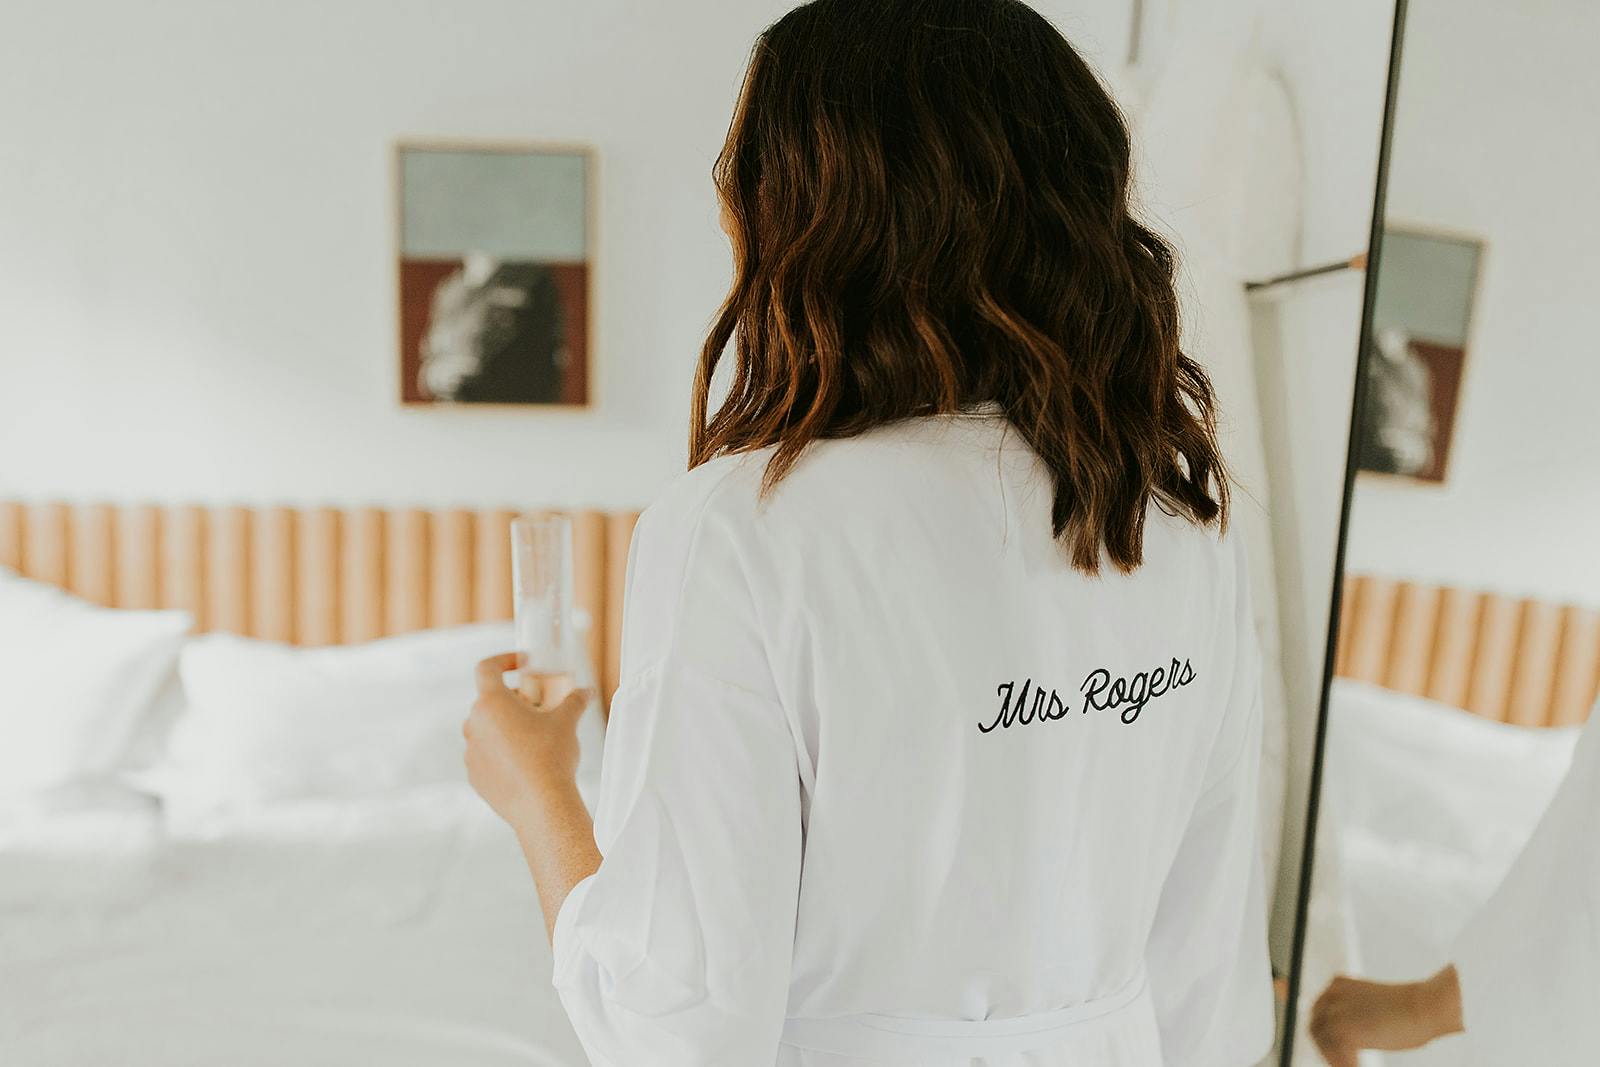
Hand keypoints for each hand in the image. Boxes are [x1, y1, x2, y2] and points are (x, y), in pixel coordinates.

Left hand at [463, 653, 592, 825]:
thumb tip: (586, 692)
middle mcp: (474, 724)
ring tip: (534, 737)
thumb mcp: (567, 722)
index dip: (504, 661)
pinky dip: (501, 752)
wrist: (542, 804)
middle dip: (512, 699)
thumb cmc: (552, 756)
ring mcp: (471, 752)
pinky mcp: (475, 775)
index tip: (523, 665)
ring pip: (486, 729)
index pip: (486, 668)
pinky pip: (485, 755)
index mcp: (491, 703)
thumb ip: (575, 701)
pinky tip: (525, 762)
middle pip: (489, 700)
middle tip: (538, 705)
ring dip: (505, 727)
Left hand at [1310, 967, 1462, 1065]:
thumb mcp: (1373, 1006)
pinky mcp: (1342, 1030)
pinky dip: (1345, 1065)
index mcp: (1338, 985)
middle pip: (1315, 1028)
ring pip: (1323, 1044)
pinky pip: (1335, 1056)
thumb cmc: (1409, 1010)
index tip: (1333, 1051)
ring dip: (1334, 1058)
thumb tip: (1347, 1038)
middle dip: (1325, 1048)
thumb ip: (1355, 1014)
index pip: (1319, 1013)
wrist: (1425, 1006)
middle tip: (1340, 1063)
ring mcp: (1335, 1012)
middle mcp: (1331, 995)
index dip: (1324, 1035)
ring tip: (1351, 1066)